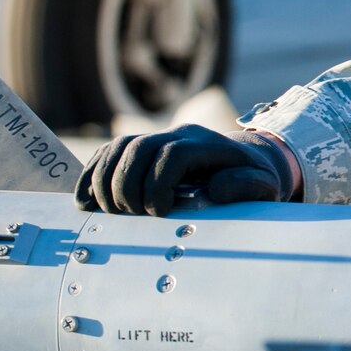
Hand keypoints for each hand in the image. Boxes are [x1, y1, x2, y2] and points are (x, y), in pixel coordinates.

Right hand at [76, 125, 298, 215]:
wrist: (246, 163)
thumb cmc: (254, 181)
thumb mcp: (265, 186)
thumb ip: (248, 187)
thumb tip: (216, 188)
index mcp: (209, 144)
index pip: (173, 154)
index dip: (159, 183)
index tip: (159, 212)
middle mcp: (179, 135)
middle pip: (139, 149)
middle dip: (128, 185)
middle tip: (132, 216)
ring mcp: (157, 138)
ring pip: (118, 148)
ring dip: (105, 181)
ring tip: (110, 213)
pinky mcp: (139, 148)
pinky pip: (107, 153)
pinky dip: (91, 175)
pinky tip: (85, 202)